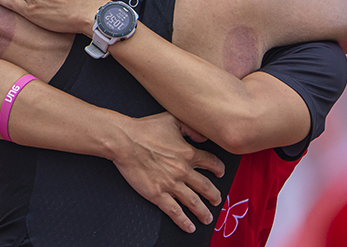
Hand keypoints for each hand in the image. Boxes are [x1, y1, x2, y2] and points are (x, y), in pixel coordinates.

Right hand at [113, 113, 225, 232]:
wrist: (125, 141)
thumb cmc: (145, 129)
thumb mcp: (173, 119)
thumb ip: (191, 127)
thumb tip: (203, 136)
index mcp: (188, 152)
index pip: (211, 163)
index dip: (219, 169)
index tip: (220, 173)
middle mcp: (183, 170)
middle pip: (206, 186)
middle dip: (214, 195)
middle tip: (218, 200)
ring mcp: (171, 184)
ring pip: (193, 202)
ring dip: (203, 211)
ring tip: (208, 217)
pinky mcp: (158, 194)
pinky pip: (175, 211)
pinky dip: (184, 221)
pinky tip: (190, 227)